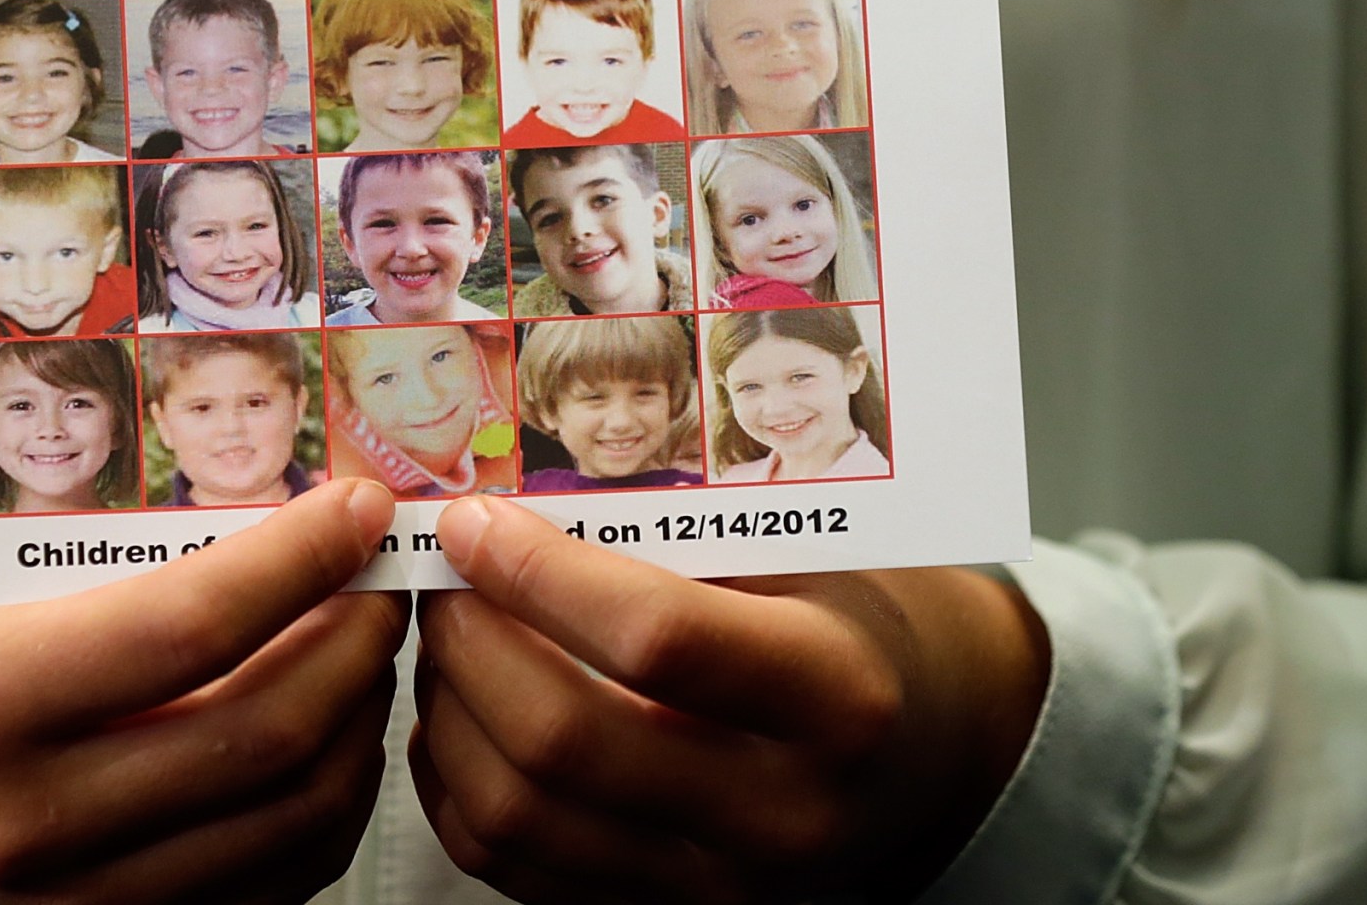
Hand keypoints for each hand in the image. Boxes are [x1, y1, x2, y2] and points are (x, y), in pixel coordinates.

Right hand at [0, 479, 409, 904]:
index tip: (357, 507)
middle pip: (264, 733)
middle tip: (386, 575)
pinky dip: (328, 805)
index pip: (189, 628)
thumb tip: (269, 481)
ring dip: (360, 722)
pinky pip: (272, 884)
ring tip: (368, 644)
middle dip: (357, 640)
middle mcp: (27, 822)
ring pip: (292, 822)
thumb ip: (90, 535)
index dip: (299, 561)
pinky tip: (333, 731)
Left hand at [411, 495, 1049, 904]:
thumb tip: (515, 499)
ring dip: (448, 712)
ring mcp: (719, 889)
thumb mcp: (811, 564)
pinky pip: (511, 868)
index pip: (657, 640)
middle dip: (470, 643)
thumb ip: (683, 541)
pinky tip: (463, 716)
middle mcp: (781, 815)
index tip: (476, 524)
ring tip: (448, 639)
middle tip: (442, 580)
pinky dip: (458, 786)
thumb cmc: (852, 630)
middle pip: (565, 741)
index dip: (541, 575)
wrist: (924, 760)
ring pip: (518, 816)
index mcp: (836, 700)